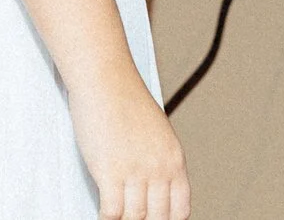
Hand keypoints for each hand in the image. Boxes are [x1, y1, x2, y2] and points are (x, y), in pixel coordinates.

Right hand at [69, 69, 190, 219]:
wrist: (105, 78)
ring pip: (134, 219)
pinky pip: (111, 212)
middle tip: (131, 218)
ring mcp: (135, 171)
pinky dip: (106, 218)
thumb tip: (154, 189)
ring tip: (115, 216)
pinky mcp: (110, 171)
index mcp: (174, 159)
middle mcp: (159, 168)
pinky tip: (103, 215)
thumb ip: (159, 160)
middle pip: (157, 218)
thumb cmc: (125, 99)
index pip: (180, 210)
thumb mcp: (156, 132)